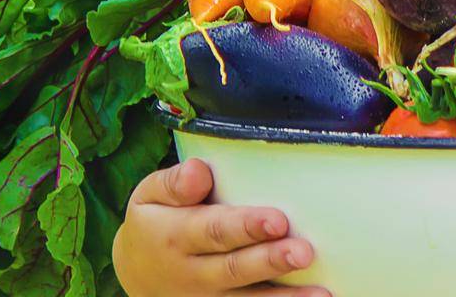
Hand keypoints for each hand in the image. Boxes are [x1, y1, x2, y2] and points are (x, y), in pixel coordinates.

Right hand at [112, 159, 330, 296]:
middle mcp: (192, 273)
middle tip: (303, 252)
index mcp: (175, 237)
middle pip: (234, 268)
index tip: (278, 220)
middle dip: (270, 261)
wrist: (136, 274)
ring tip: (320, 294)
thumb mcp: (149, 197)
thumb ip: (173, 183)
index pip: (214, 231)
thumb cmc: (154, 224)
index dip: (245, 226)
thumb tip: (200, 170)